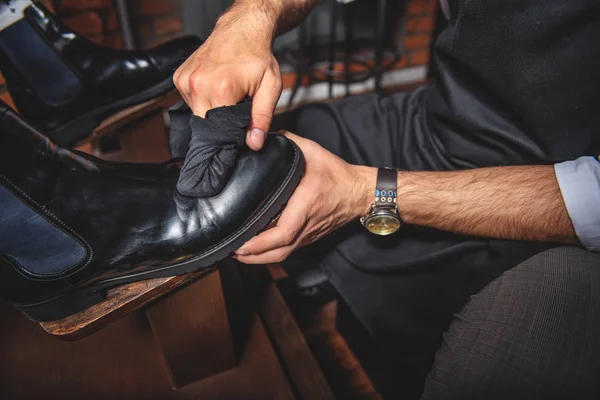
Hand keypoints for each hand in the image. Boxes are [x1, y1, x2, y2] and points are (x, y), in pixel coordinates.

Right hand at [173, 10, 281, 149]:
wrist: (242, 29)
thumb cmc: (257, 57)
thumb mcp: (270, 87)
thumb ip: (262, 117)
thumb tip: (255, 143)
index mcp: (221, 89)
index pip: (220, 132)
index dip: (232, 136)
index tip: (241, 131)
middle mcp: (199, 85)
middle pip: (205, 126)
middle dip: (221, 126)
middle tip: (236, 112)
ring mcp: (186, 81)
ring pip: (197, 114)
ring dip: (211, 112)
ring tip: (226, 96)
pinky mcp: (179, 79)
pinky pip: (190, 101)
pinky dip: (203, 100)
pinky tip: (215, 88)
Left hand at [234, 131, 375, 263]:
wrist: (360, 192)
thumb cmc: (338, 174)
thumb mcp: (313, 152)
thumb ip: (289, 142)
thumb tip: (264, 138)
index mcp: (306, 203)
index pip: (284, 232)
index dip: (261, 243)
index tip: (242, 244)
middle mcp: (307, 223)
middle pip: (279, 252)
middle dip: (254, 257)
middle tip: (232, 251)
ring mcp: (309, 233)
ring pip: (283, 255)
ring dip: (260, 258)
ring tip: (239, 253)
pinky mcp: (310, 237)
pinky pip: (288, 250)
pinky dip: (270, 253)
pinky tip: (257, 250)